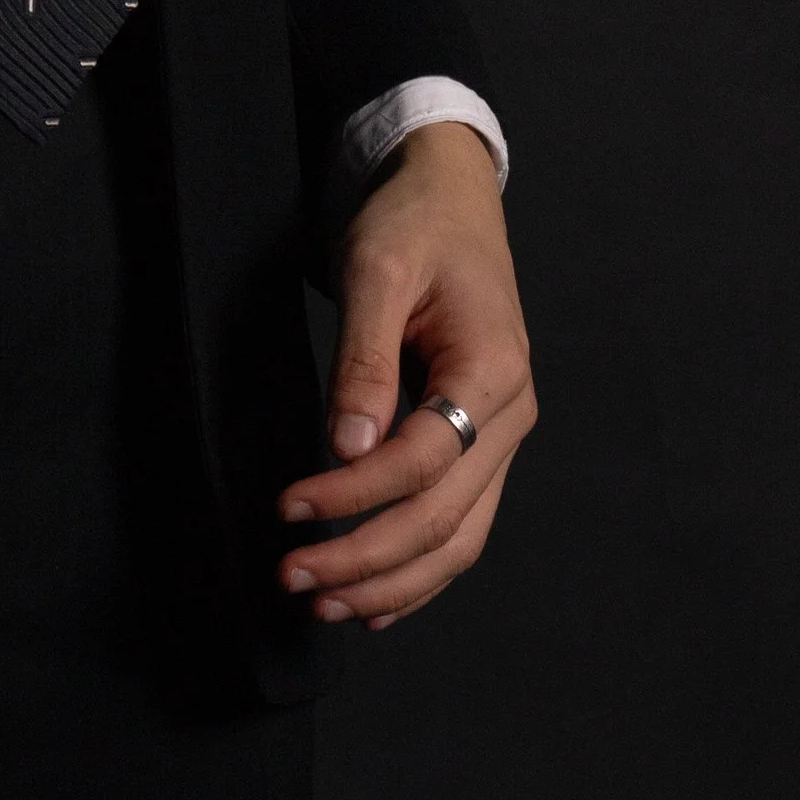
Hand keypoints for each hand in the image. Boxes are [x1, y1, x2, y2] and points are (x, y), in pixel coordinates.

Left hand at [277, 120, 535, 630]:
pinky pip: (459, 524)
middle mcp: (510, 416)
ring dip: (392, 580)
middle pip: (444, 518)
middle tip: (292, 574)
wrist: (450, 197)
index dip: (353, 493)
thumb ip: (364, 359)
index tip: (290, 506)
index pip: (423, 460)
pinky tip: (377, 600)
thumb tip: (344, 447)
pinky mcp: (480, 443)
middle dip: (366, 557)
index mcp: (493, 371)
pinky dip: (420, 570)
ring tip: (326, 602)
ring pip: (458, 538)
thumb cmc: (414, 223)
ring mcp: (501, 436)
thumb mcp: (378, 268)